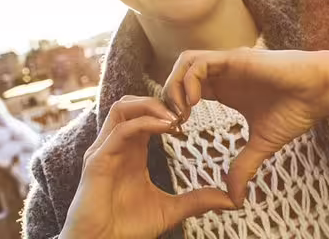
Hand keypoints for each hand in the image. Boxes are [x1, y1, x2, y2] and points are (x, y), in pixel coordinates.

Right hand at [60, 96, 234, 238]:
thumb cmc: (126, 229)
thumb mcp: (170, 210)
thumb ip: (196, 201)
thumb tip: (230, 200)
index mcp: (130, 152)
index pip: (142, 115)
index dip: (165, 112)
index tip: (190, 120)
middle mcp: (115, 146)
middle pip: (130, 103)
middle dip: (157, 101)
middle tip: (184, 112)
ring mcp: (104, 151)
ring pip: (121, 108)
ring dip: (149, 105)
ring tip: (174, 116)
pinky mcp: (97, 161)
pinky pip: (121, 131)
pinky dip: (144, 124)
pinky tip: (166, 128)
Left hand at [160, 48, 328, 205]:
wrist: (318, 92)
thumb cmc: (294, 110)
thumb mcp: (262, 144)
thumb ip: (244, 166)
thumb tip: (235, 198)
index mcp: (223, 89)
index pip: (185, 90)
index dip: (175, 108)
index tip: (178, 130)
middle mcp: (221, 74)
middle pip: (179, 75)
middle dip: (168, 97)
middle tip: (174, 122)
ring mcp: (226, 64)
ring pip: (185, 64)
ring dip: (176, 86)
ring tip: (182, 112)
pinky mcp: (234, 58)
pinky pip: (199, 62)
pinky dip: (190, 80)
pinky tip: (195, 102)